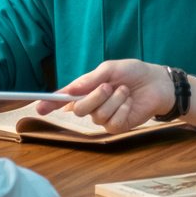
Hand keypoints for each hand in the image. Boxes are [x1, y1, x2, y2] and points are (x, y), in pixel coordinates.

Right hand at [46, 60, 175, 131]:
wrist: (156, 82)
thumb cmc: (133, 72)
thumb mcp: (111, 69)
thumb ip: (91, 79)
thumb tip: (71, 88)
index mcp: (87, 89)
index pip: (65, 98)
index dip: (51, 103)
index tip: (39, 106)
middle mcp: (92, 104)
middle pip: (80, 109)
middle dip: (94, 96)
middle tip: (108, 86)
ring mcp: (104, 117)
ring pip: (97, 115)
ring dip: (113, 100)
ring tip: (125, 91)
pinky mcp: (117, 127)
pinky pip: (112, 122)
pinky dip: (122, 109)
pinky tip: (129, 102)